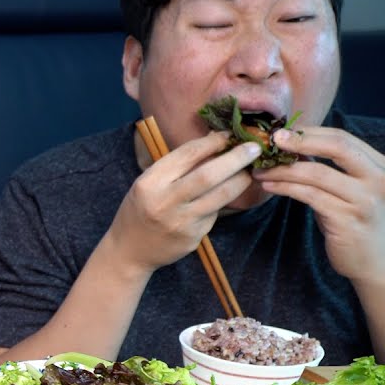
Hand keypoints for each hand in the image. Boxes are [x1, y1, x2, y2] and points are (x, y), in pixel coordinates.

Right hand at [107, 130, 260, 272]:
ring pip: (221, 195)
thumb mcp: (148, 183)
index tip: (228, 135)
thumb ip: (177, 166)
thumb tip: (213, 140)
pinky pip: (215, 213)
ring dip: (240, 180)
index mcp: (150, 182)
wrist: (130, 250)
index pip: (187, 154)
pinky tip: (224, 196)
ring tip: (250, 170)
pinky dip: (223, 202)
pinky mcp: (193, 237)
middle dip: (236, 158)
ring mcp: (180, 221)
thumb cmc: (140, 209)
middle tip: (254, 148)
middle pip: (208, 175)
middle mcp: (164, 201)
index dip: (212, 142)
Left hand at [253, 127, 384, 286]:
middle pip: (338, 147)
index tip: (282, 131)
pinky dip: (286, 188)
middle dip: (301, 140)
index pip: (344, 139)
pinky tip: (269, 186)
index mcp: (380, 165)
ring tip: (260, 170)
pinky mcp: (347, 219)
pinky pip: (310, 196)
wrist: (372, 261)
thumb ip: (329, 169)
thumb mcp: (347, 190)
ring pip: (317, 174)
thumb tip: (291, 147)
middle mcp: (379, 179)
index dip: (311, 132)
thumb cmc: (353, 221)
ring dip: (284, 169)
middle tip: (270, 140)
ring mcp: (365, 199)